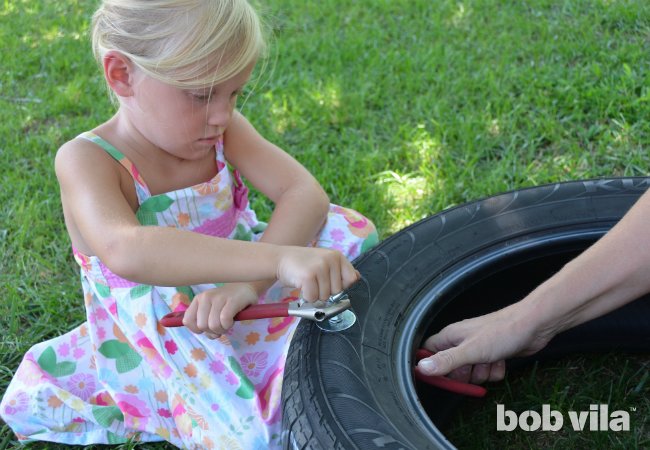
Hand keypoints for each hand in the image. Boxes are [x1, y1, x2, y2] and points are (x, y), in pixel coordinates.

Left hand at [182, 283, 258, 337]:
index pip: (188, 321)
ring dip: (222, 329)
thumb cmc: (226, 303)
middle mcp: (205, 297)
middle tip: (221, 325)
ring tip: (227, 323)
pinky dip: (228, 325)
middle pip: (202, 326)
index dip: (197, 330)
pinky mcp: (232, 301)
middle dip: (212, 331)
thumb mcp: (210, 310)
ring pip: (213, 325)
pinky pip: (224, 320)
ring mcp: (218, 298)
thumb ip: (203, 321)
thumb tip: (207, 334)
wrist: (245, 288)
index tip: (208, 327)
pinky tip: (232, 320)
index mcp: (198, 299)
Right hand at [275, 247, 358, 300]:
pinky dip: (305, 297)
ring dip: (314, 295)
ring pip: (324, 296)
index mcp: (337, 256)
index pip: (351, 279)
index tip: (329, 284)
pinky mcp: (308, 275)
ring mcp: (320, 266)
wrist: (280, 258)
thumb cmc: (303, 264)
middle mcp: (331, 259)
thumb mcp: (325, 262)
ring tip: (306, 282)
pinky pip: (312, 297)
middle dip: (325, 292)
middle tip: (314, 282)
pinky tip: (301, 285)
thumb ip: (340, 270)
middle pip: (337, 291)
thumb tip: (357, 278)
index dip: (341, 286)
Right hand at [416, 302, 553, 383]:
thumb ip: (446, 361)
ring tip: (491, 361)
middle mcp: (461, 341)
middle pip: (450, 368)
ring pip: (471, 373)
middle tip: (472, 368)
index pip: (428, 351)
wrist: (534, 326)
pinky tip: (501, 360)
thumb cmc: (502, 332)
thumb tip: (421, 368)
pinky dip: (495, 371)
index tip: (439, 376)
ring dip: (482, 374)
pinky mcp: (492, 355)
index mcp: (450, 336)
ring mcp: (477, 348)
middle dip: (463, 375)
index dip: (430, 365)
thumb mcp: (471, 351)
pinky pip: (487, 373)